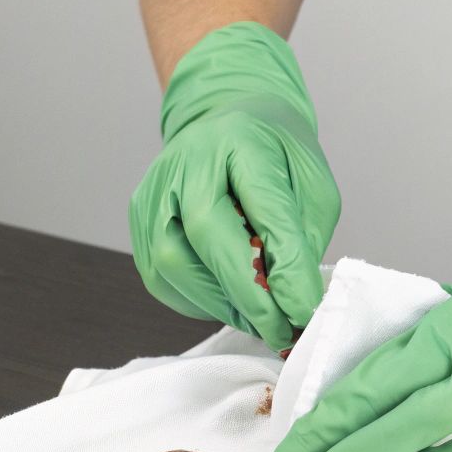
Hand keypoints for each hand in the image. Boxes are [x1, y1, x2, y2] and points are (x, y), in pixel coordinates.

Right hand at [131, 22, 339, 351]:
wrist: (227, 121)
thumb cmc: (274, 154)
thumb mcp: (312, 182)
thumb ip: (304, 237)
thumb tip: (295, 300)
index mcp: (240, 140)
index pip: (262, 209)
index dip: (284, 268)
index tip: (305, 312)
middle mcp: (185, 162)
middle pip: (205, 238)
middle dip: (248, 296)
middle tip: (282, 329)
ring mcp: (154, 191)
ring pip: (175, 265)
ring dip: (222, 303)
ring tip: (260, 316)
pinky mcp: (139, 220)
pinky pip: (162, 277)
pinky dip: (199, 300)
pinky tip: (229, 299)